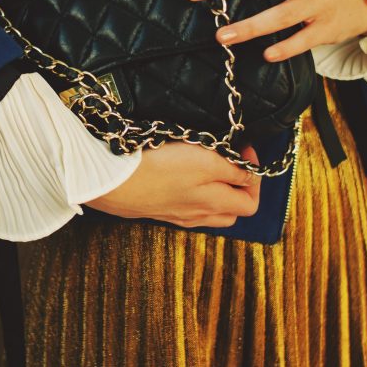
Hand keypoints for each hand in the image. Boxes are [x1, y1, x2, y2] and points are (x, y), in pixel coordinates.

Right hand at [85, 140, 261, 227]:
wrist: (110, 181)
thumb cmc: (160, 168)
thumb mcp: (206, 161)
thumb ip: (234, 171)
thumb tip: (251, 177)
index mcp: (214, 205)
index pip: (250, 204)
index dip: (255, 176)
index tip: (244, 150)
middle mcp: (197, 216)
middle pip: (230, 212)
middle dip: (237, 188)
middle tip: (230, 161)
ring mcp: (174, 215)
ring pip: (206, 212)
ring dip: (214, 193)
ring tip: (207, 168)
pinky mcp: (154, 209)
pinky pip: (183, 208)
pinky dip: (190, 195)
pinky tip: (179, 178)